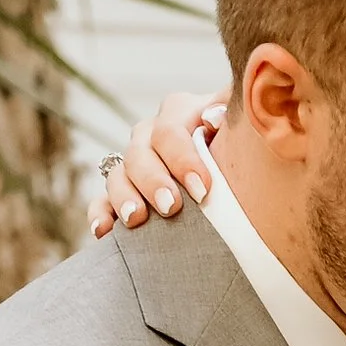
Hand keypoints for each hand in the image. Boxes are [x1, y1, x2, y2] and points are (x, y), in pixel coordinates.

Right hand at [89, 88, 230, 234]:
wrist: (240, 174)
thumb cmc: (245, 149)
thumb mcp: (243, 125)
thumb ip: (233, 113)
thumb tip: (214, 118)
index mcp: (179, 114)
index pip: (171, 131)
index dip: (183, 159)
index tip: (202, 190)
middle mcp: (151, 136)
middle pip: (140, 153)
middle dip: (154, 181)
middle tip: (171, 208)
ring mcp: (133, 165)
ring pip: (117, 175)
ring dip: (124, 197)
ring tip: (136, 219)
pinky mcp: (121, 194)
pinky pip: (101, 202)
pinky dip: (100, 215)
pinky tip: (103, 232)